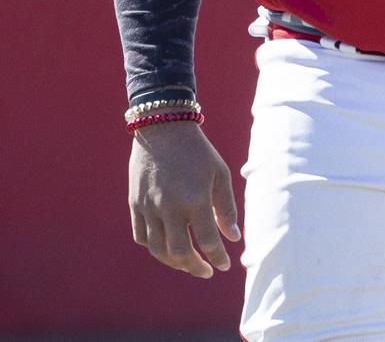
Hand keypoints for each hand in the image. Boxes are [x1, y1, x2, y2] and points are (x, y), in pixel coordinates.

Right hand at [129, 121, 239, 277]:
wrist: (163, 130)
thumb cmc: (198, 152)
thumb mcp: (220, 175)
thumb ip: (226, 208)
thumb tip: (233, 237)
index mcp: (195, 199)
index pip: (208, 240)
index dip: (218, 257)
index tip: (224, 265)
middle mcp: (169, 207)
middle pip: (180, 252)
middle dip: (195, 267)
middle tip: (206, 271)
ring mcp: (148, 207)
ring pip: (158, 249)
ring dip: (174, 262)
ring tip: (188, 264)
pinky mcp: (135, 204)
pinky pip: (141, 236)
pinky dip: (154, 247)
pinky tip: (167, 249)